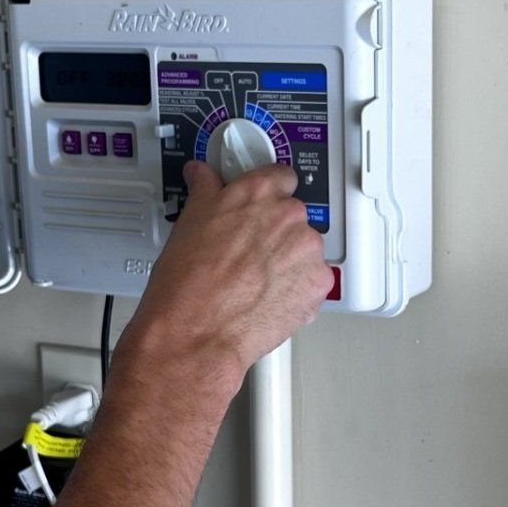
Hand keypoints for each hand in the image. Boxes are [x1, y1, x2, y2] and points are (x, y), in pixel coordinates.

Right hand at [126, 162, 333, 384]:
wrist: (197, 331)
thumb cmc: (188, 282)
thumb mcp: (189, 220)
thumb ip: (206, 189)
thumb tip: (204, 175)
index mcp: (258, 192)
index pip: (280, 176)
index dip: (270, 194)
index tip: (264, 205)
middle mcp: (289, 215)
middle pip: (294, 216)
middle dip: (275, 234)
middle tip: (250, 255)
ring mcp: (307, 250)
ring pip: (305, 250)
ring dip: (289, 262)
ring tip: (256, 282)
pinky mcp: (319, 283)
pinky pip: (314, 281)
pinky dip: (298, 289)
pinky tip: (269, 298)